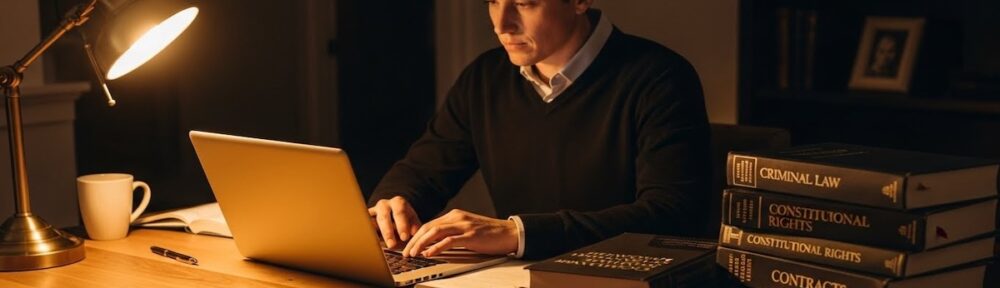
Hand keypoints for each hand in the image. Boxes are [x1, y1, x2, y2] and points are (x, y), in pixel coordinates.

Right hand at [368, 196, 420, 248]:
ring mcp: (372, 211)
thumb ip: (414, 227)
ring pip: (371, 222)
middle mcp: (384, 204)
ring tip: (380, 247)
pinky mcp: (365, 220)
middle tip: (392, 245)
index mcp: (398, 202)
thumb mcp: (413, 223)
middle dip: (388, 232)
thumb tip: (414, 233)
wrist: (394, 220)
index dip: (402, 224)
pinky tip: (369, 243)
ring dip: (374, 237)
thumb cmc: (406, 223)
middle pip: (383, 216)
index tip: (405, 238)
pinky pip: (364, 226)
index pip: (399, 211)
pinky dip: (366, 234)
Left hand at [402, 209, 517, 257]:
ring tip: (413, 253)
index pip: (429, 224)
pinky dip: (436, 247)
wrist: (509, 233)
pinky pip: (449, 241)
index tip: (408, 246)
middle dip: (414, 240)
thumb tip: (433, 246)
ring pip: (435, 232)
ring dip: (421, 243)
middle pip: (429, 227)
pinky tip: (429, 253)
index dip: (416, 236)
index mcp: (455, 215)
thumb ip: (451, 234)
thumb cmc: (489, 234)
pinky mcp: (470, 235)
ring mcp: (463, 226)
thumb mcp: (467, 230)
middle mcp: (457, 218)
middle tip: (406, 252)